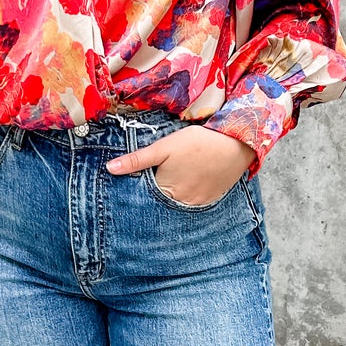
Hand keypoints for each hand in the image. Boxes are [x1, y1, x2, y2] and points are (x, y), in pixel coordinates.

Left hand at [105, 125, 253, 205]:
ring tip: (177, 179)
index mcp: (165, 191)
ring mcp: (198, 203)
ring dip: (175, 196)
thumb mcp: (163, 147)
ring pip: (179, 203)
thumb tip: (110, 169)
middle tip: (162, 177)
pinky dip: (190, 196)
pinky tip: (191, 182)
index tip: (141, 182)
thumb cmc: (197, 142)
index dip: (142, 188)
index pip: (146, 197)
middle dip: (157, 195)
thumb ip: (137, 160)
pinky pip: (196, 203)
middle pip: (162, 202)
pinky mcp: (212, 199)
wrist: (235, 143)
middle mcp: (181, 203)